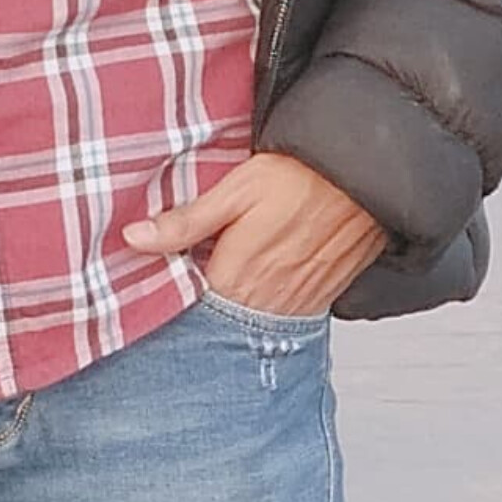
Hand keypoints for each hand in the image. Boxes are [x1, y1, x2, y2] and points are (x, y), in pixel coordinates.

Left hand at [122, 151, 386, 317]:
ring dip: (234, 309)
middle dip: (200, 308)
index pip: (187, 308)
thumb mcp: (236, 190)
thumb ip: (185, 222)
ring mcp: (295, 307)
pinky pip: (282, 318)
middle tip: (189, 279)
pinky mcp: (319, 302)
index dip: (169, 294)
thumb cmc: (302, 176)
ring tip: (224, 279)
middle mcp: (266, 303)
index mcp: (236, 278)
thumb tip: (135, 239)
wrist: (366, 177)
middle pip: (218, 322)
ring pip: (250, 325)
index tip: (155, 280)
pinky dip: (265, 305)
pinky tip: (258, 282)